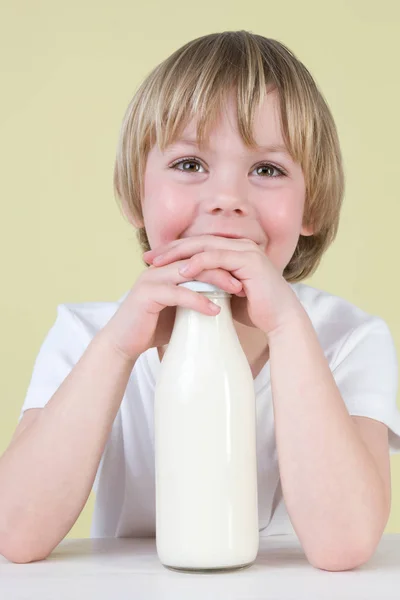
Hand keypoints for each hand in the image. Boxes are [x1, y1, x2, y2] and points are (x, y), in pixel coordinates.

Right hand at [100, 252, 245, 361]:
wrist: (123, 342)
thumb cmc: (152, 327)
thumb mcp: (179, 309)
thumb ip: (195, 299)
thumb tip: (224, 303)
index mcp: (166, 267)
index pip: (199, 257)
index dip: (222, 263)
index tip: (244, 275)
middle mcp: (159, 268)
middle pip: (197, 260)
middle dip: (223, 268)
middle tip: (245, 281)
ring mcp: (152, 279)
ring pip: (190, 272)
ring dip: (216, 281)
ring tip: (236, 291)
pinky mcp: (147, 294)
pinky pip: (178, 293)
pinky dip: (198, 300)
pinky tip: (215, 310)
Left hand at [143, 235, 302, 335]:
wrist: (280, 320)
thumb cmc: (255, 311)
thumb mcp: (226, 294)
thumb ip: (210, 285)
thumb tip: (188, 289)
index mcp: (234, 250)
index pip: (198, 245)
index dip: (174, 251)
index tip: (153, 260)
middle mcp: (240, 245)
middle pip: (197, 240)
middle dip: (170, 248)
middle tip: (148, 258)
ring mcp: (245, 250)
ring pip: (204, 245)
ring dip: (178, 254)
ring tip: (158, 264)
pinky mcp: (249, 260)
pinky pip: (217, 257)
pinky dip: (198, 263)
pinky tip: (181, 273)